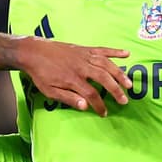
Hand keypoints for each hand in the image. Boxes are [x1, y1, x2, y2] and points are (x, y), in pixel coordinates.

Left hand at [15, 37, 130, 113]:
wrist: (33, 52)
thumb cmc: (40, 74)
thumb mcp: (49, 91)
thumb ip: (68, 98)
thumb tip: (85, 107)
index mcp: (72, 79)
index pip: (91, 94)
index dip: (99, 105)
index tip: (104, 113)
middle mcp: (81, 66)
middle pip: (104, 78)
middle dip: (116, 90)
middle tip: (124, 101)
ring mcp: (84, 56)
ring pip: (107, 64)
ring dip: (120, 74)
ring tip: (129, 84)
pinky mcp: (84, 48)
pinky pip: (103, 49)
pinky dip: (115, 51)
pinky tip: (127, 54)